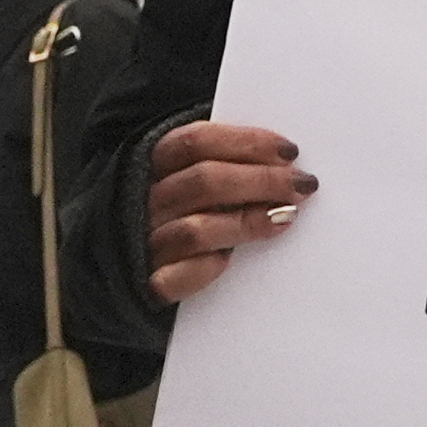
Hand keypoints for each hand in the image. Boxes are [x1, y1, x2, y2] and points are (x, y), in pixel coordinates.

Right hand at [146, 121, 315, 302]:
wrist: (123, 274)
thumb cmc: (178, 214)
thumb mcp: (189, 177)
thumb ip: (224, 164)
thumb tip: (284, 160)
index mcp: (153, 164)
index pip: (197, 142)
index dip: (247, 142)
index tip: (290, 151)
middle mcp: (147, 201)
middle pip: (204, 181)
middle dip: (262, 180)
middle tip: (302, 184)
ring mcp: (148, 243)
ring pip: (196, 230)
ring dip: (249, 221)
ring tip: (287, 216)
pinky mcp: (152, 284)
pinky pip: (182, 276)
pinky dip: (210, 267)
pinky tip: (234, 259)